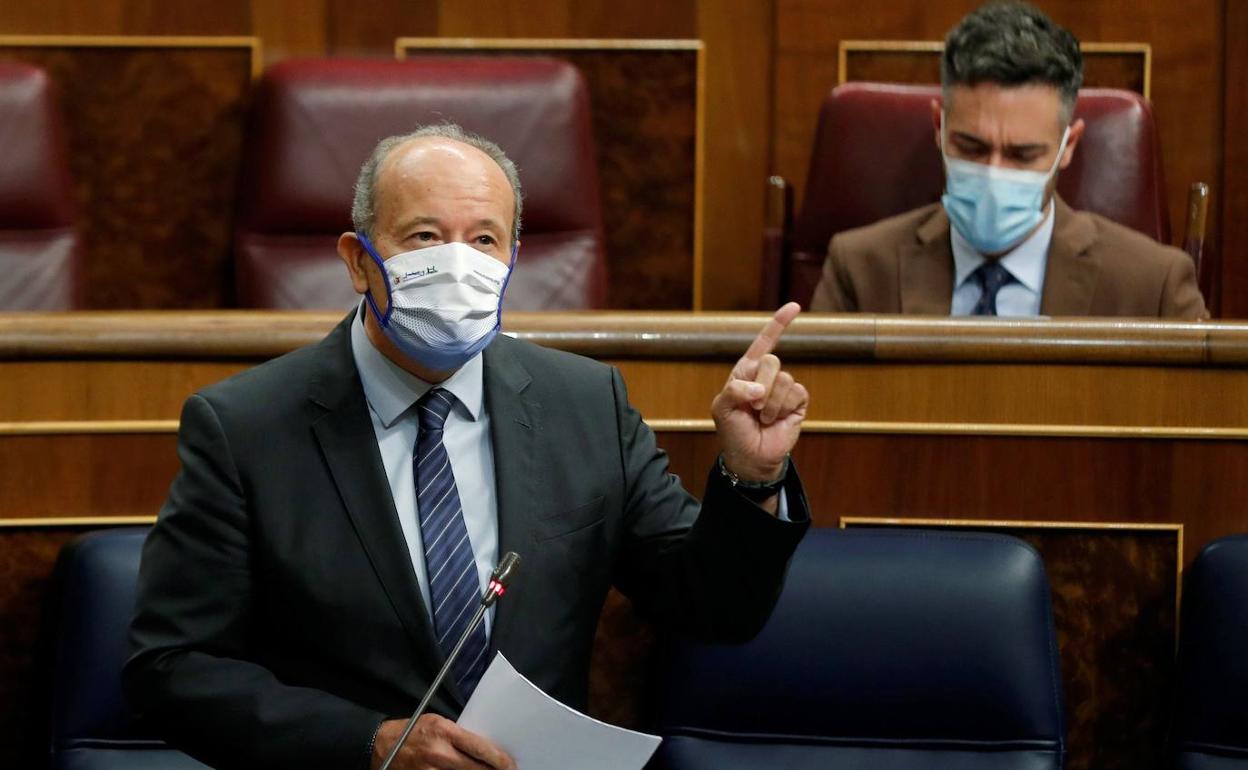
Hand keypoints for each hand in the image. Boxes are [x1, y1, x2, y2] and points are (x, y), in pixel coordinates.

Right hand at [371, 715, 514, 769]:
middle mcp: (439, 753)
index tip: (511, 765)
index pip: (481, 748)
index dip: (500, 760)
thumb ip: (460, 736)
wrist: (381, 745)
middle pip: (476, 769)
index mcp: (445, 732)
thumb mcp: (438, 723)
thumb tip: (485, 749)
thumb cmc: (413, 731)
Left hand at [710, 302, 808, 489]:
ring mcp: (784, 388)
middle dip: (760, 385)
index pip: (763, 342)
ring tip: (761, 417)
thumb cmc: (733, 431)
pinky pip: (796, 393)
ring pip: (784, 379)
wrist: (750, 457)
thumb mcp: (721, 408)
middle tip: (751, 406)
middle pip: (773, 360)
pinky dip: (782, 409)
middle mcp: (767, 376)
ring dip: (769, 403)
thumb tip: (758, 388)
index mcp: (746, 371)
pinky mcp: (798, 402)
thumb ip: (734, 390)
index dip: (778, 324)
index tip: (795, 307)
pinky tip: (775, 420)